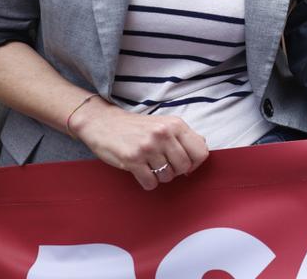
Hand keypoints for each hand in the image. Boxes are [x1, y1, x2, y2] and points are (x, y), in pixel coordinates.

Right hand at [69, 98, 208, 189]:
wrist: (103, 123)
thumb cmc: (137, 127)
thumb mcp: (164, 123)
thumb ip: (183, 135)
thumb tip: (202, 148)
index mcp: (175, 125)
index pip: (201, 152)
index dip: (195, 163)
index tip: (185, 165)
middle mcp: (164, 134)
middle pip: (185, 167)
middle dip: (176, 171)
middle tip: (163, 165)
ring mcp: (148, 147)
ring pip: (168, 176)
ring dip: (160, 176)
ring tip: (150, 166)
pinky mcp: (132, 159)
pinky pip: (150, 183)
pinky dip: (147, 182)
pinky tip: (141, 172)